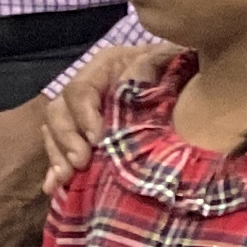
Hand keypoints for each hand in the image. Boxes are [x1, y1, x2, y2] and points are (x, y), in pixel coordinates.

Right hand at [38, 39, 167, 192]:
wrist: (192, 86)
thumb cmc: (181, 71)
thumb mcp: (169, 61)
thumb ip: (150, 66)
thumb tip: (133, 82)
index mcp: (106, 66)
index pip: (80, 90)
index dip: (84, 115)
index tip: (95, 140)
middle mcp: (89, 86)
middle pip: (59, 111)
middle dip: (66, 139)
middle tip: (80, 163)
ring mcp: (84, 111)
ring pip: (54, 131)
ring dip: (58, 155)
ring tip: (65, 177)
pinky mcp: (85, 134)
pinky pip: (60, 148)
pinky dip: (57, 166)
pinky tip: (54, 185)